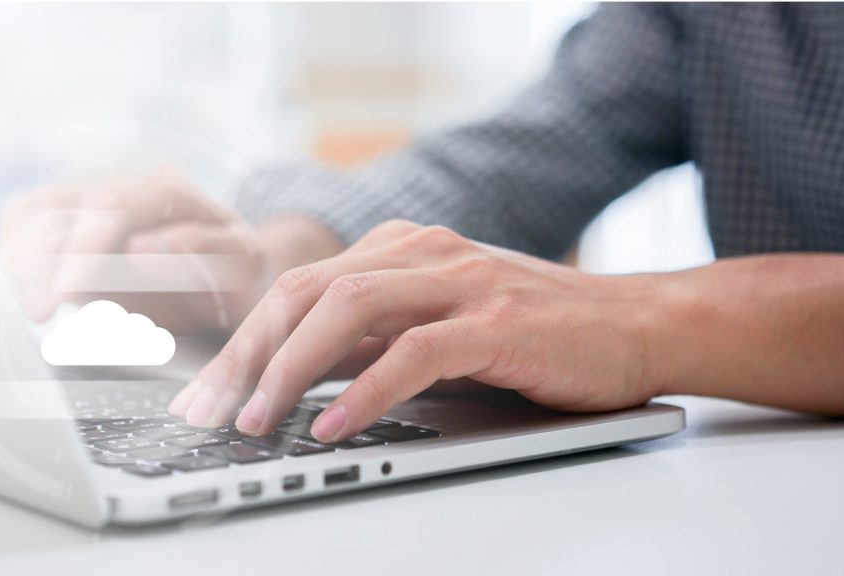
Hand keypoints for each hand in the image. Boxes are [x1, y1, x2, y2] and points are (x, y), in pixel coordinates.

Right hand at [0, 167, 314, 334]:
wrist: (229, 266)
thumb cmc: (238, 270)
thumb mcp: (243, 262)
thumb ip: (205, 250)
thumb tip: (139, 249)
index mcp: (168, 191)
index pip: (113, 209)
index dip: (82, 251)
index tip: (64, 295)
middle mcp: (121, 184)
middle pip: (59, 209)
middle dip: (41, 264)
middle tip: (39, 314)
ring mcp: (91, 196)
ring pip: (31, 213)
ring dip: (22, 262)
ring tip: (34, 309)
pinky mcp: (66, 218)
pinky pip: (23, 224)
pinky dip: (16, 257)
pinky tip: (26, 292)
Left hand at [168, 219, 662, 440]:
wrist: (636, 322)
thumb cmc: (536, 331)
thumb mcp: (441, 322)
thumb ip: (377, 336)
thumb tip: (302, 373)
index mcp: (402, 248)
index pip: (299, 286)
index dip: (244, 339)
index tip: (208, 389)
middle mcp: (423, 253)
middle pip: (306, 292)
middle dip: (247, 353)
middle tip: (209, 409)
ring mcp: (461, 282)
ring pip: (348, 310)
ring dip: (291, 369)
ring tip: (257, 420)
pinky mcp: (498, 323)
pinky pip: (414, 353)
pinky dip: (366, 390)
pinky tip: (333, 424)